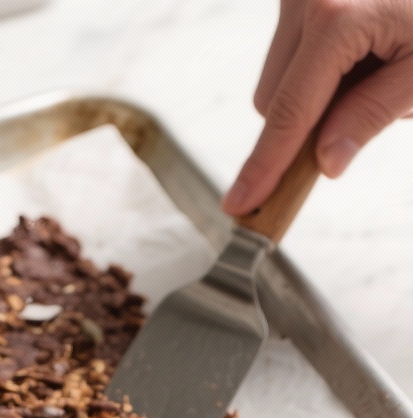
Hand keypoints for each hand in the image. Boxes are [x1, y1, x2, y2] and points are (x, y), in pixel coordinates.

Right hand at [223, 0, 412, 216]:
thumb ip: (372, 115)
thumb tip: (326, 161)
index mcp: (334, 19)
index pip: (289, 113)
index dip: (266, 166)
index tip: (241, 202)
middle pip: (272, 98)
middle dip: (306, 123)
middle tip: (367, 106)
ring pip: (277, 77)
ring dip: (312, 93)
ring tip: (372, 65)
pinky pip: (291, 50)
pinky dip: (318, 66)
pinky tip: (362, 49)